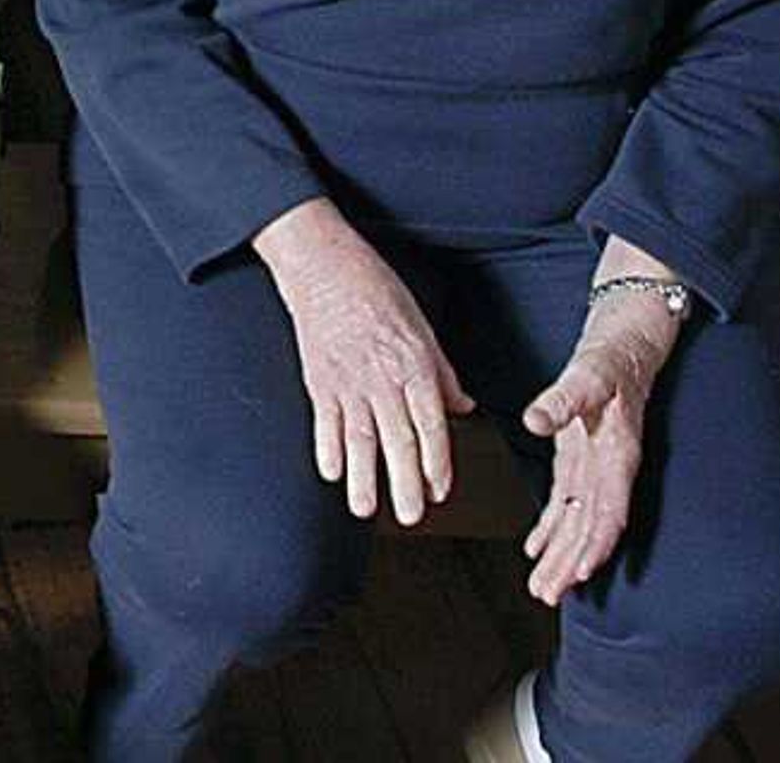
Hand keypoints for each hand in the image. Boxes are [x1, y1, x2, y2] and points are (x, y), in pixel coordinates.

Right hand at [253, 198, 472, 526]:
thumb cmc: (375, 287)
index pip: (430, 424)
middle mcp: (382, 377)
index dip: (436, 462)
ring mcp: (347, 380)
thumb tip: (461, 407)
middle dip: (404, 484)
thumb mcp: (422, 325)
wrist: (322, 263)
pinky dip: (325, 448)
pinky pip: (323, 422)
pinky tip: (330, 473)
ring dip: (362, 478)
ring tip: (365, 509)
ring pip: (358, 438)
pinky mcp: (318, 378)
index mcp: (413, 364)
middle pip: (396, 440)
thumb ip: (442, 372)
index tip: (439, 491)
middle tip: (409, 516)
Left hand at [519, 290, 683, 602]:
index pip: (608, 511)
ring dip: (562, 553)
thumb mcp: (590, 370)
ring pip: (581, 520)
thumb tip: (538, 419)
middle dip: (571, 563)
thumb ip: (565, 397)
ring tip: (542, 586)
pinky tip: (537, 548)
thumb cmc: (613, 353)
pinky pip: (570, 501)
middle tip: (546, 594)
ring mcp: (598, 464)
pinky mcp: (584, 456)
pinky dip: (554, 526)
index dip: (593, 545)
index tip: (577, 575)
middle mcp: (611, 466)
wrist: (627, 335)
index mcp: (617, 453)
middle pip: (593, 526)